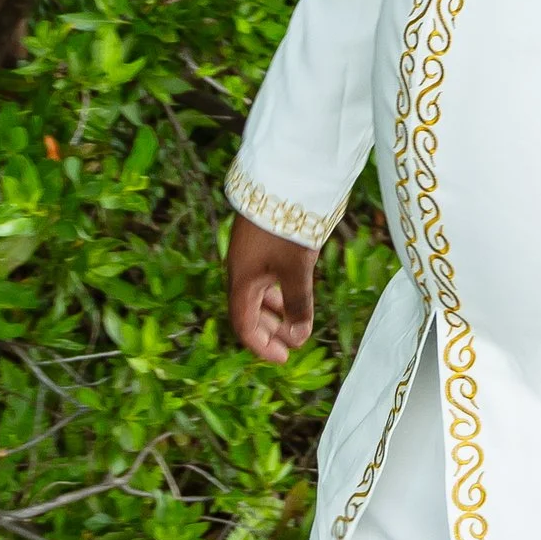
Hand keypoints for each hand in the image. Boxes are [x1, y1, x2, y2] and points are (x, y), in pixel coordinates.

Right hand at [226, 216, 318, 363]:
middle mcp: (240, 272)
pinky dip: (277, 291)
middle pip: (249, 311)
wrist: (281, 181)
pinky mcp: (259, 244)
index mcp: (242, 282)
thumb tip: (300, 337)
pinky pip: (263, 277)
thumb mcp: (297, 269)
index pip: (244, 325)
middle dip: (270, 331)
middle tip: (293, 343)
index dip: (261, 345)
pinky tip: (292, 291)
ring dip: (274, 311)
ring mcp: (248, 257)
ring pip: (257, 294)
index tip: (283, 358)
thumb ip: (298, 304)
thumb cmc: (286, 228)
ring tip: (294, 321)